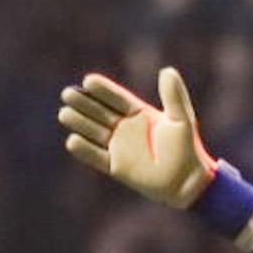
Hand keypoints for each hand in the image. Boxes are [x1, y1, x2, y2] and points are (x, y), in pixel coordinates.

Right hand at [57, 67, 218, 210]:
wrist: (187, 183)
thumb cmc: (186, 150)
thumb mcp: (181, 120)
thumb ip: (173, 96)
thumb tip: (167, 70)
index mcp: (138, 114)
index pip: (116, 98)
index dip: (103, 90)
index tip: (89, 81)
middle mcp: (124, 128)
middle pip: (98, 112)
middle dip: (83, 102)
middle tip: (68, 94)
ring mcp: (118, 147)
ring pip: (92, 131)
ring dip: (79, 122)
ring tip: (65, 113)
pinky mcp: (115, 166)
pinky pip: (95, 157)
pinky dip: (84, 150)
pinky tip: (73, 141)